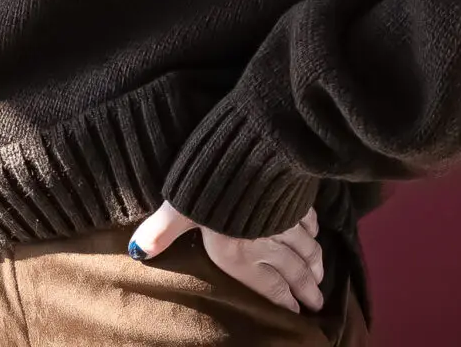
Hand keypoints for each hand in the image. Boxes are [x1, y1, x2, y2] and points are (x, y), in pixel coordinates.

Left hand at [128, 200, 323, 314]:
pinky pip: (308, 216)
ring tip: (321, 275)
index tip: (300, 313)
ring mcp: (285, 217)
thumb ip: (162, 231)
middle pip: (294, 270)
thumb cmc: (210, 183)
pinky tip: (316, 231)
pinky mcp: (294, 193)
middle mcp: (267, 240)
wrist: (251, 147)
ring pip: (306, 246)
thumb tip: (138, 251)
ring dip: (315, 262)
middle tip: (318, 303)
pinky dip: (314, 228)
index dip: (286, 302)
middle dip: (308, 288)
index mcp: (241, 252)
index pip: (270, 286)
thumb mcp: (181, 206)